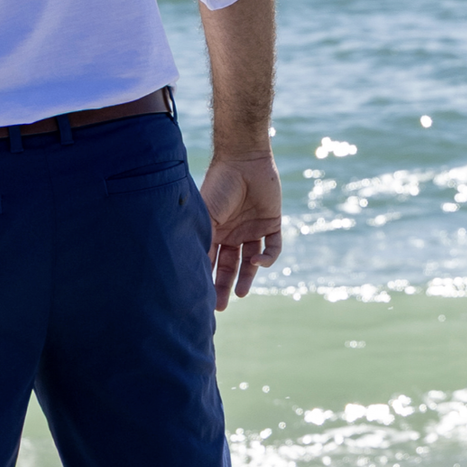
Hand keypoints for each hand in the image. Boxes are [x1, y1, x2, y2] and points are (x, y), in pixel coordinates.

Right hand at [199, 151, 282, 310]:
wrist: (245, 160)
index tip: (200, 298)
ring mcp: (252, 229)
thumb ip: (204, 239)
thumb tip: (193, 269)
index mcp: (214, 231)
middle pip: (228, 266)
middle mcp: (232, 233)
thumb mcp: (207, 215)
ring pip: (250, 261)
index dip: (204, 278)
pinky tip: (259, 262)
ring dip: (246, 278)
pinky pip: (273, 246)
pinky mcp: (272, 223)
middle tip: (220, 306)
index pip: (208, 260)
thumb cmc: (220, 185)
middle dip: (223, 285)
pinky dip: (268, 258)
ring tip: (240, 294)